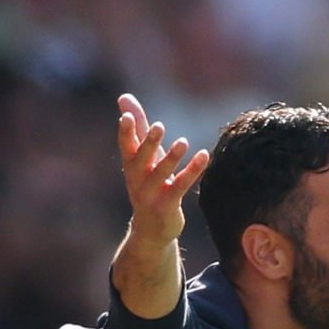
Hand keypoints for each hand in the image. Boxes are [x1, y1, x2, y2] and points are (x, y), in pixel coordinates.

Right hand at [117, 93, 209, 244]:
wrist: (151, 230)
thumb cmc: (147, 185)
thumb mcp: (141, 158)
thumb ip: (137, 128)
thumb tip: (124, 97)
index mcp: (130, 166)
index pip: (125, 147)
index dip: (125, 132)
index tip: (126, 116)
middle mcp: (137, 180)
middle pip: (140, 160)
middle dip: (149, 144)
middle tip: (159, 126)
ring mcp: (151, 195)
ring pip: (161, 174)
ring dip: (172, 158)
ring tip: (184, 142)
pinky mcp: (167, 206)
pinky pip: (181, 186)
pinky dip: (192, 171)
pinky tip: (204, 155)